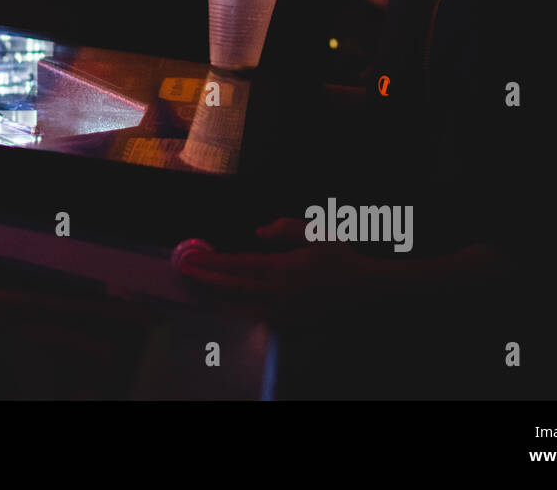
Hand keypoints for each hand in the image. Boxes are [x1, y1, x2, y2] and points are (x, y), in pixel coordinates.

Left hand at [175, 218, 376, 319]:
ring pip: (241, 310)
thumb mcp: (317, 232)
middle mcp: (280, 293)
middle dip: (206, 280)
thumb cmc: (343, 259)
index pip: (238, 265)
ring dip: (219, 300)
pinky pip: (259, 322)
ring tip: (202, 292)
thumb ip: (286, 228)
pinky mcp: (292, 327)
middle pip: (233, 289)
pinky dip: (242, 314)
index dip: (212, 263)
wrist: (369, 293)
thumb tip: (259, 231)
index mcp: (283, 268)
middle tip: (187, 273)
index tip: (193, 259)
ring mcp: (285, 313)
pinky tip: (232, 308)